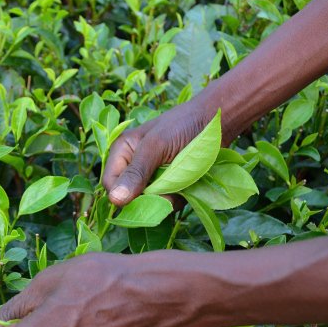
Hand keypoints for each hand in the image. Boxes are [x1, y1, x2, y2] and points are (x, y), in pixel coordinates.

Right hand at [103, 96, 217, 205]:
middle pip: (130, 197)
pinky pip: (167, 203)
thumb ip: (136, 172)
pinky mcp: (169, 186)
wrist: (216, 123)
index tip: (145, 195)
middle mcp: (134, 167)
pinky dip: (179, 198)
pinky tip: (189, 183)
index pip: (111, 184)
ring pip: (151, 203)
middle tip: (170, 183)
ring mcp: (152, 178)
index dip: (123, 195)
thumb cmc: (183, 125)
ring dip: (168, 197)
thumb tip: (115, 199)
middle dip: (150, 197)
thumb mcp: (156, 146)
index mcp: (123, 152)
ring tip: (183, 178)